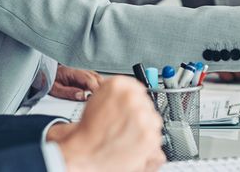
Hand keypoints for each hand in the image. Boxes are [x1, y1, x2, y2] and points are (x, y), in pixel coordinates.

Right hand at [49, 76, 164, 171]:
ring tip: (126, 133)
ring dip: (144, 125)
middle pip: (145, 103)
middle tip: (124, 123)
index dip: (133, 100)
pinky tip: (131, 140)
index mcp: (119, 85)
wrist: (85, 153)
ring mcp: (143, 116)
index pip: (137, 87)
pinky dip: (146, 139)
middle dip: (138, 113)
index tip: (130, 107)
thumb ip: (120, 92)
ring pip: (152, 117)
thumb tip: (134, 91)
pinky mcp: (150, 135)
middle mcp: (132, 98)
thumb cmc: (90, 129)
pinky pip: (154, 133)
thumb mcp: (100, 97)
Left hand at [51, 65, 103, 101]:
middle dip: (101, 88)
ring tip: (100, 99)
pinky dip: (98, 87)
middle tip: (101, 100)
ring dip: (101, 87)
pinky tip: (97, 95)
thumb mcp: (55, 89)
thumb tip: (82, 96)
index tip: (98, 96)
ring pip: (98, 78)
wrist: (44, 74)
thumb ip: (68, 92)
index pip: (88, 78)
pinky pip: (95, 80)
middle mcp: (80, 70)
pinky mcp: (84, 77)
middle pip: (96, 77)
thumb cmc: (49, 81)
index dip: (95, 87)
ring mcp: (83, 73)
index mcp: (72, 71)